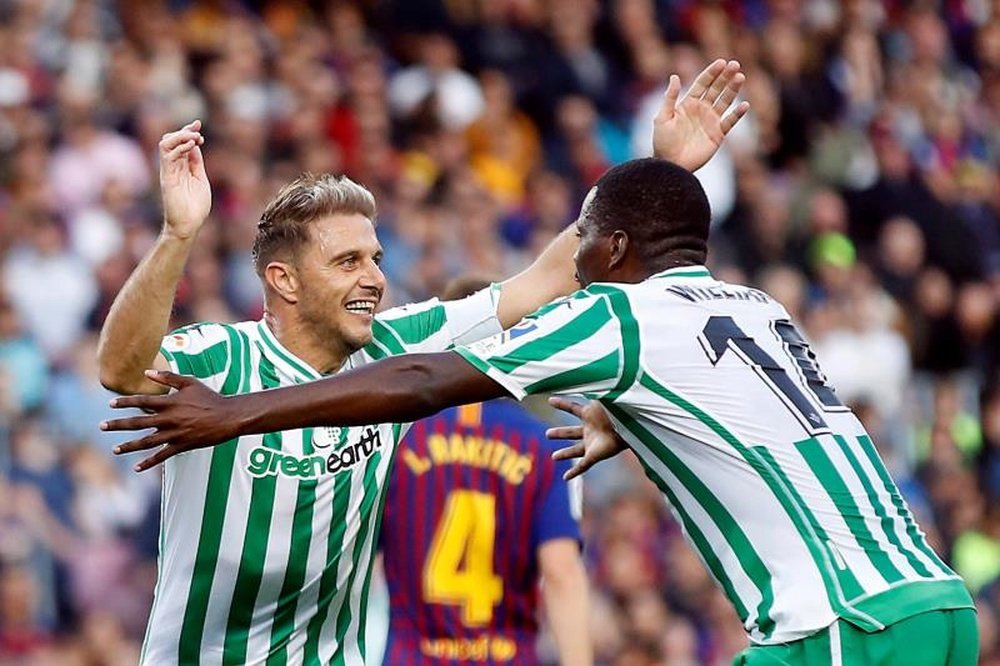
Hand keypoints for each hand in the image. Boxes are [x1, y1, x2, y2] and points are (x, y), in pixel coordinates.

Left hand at [101, 370, 239, 470]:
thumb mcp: (190, 383)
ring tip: (115, 449)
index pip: (142, 402)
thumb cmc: (210, 398)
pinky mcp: (182, 445)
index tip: (111, 404)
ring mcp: (175, 434)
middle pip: (138, 423)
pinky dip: (149, 462)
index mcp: (170, 403)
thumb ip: (168, 377)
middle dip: (119, 425)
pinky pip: (162, 456)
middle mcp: (169, 419)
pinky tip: (137, 467)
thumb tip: (147, 372)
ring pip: (147, 442)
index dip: (126, 402)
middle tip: (102, 426)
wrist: (228, 417)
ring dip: (129, 446)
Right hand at [159, 120, 210, 240]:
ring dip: (179, 136)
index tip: (198, 124)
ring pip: (165, 143)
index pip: (181, 143)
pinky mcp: (167, 176)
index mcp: (182, 167)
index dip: (188, 131)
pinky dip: (178, 146)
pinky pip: (167, 155)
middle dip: (184, 130)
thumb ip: (196, 163)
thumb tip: (195, 145)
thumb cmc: (195, 207)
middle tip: (197, 130)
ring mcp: (169, 170)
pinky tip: (191, 145)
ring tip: (194, 137)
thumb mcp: (200, 179)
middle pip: (171, 140)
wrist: (188, 224)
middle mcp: (173, 166)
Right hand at [546, 397, 627, 480]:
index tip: (550, 400)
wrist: (627, 425)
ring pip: (575, 450)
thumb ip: (589, 390)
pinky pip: (582, 465)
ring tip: (554, 457)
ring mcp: (592, 444)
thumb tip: (580, 378)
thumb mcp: (599, 398)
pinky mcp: (595, 455)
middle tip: (548, 434)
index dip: (562, 404)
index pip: (573, 408)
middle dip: (560, 433)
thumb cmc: (614, 410)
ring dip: (565, 454)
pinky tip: (566, 477)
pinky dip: (574, 471)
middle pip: (572, 432)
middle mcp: (591, 430)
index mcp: (591, 415)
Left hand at [652, 59, 749, 171]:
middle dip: (726, 76)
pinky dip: (737, 114)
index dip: (712, 72)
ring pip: (725, 101)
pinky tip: (744, 105)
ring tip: (741, 77)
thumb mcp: (662, 117)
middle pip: (716, 89)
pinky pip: (730, 122)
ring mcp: (710, 121)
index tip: (721, 62)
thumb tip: (675, 76)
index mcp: (688, 103)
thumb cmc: (662, 142)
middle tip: (735, 64)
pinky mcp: (717, 135)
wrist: (670, 164)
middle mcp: (701, 110)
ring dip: (733, 90)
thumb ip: (670, 97)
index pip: (702, 83)